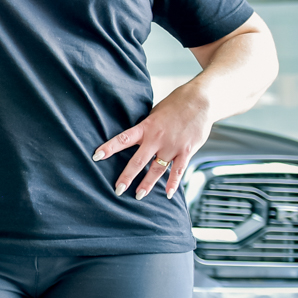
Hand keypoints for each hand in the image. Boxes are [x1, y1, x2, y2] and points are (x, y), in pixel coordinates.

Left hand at [93, 84, 214, 199]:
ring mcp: (172, 146)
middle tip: (117, 189)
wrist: (201, 100)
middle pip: (138, 161)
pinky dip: (174, 183)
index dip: (109, 147)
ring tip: (138, 196)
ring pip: (157, 169)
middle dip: (127, 176)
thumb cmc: (176, 104)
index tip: (96, 156)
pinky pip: (178, 170)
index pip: (123, 138)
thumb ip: (146, 127)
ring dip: (147, 184)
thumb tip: (134, 138)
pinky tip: (169, 194)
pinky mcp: (187, 151)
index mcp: (146, 127)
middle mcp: (157, 138)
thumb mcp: (154, 112)